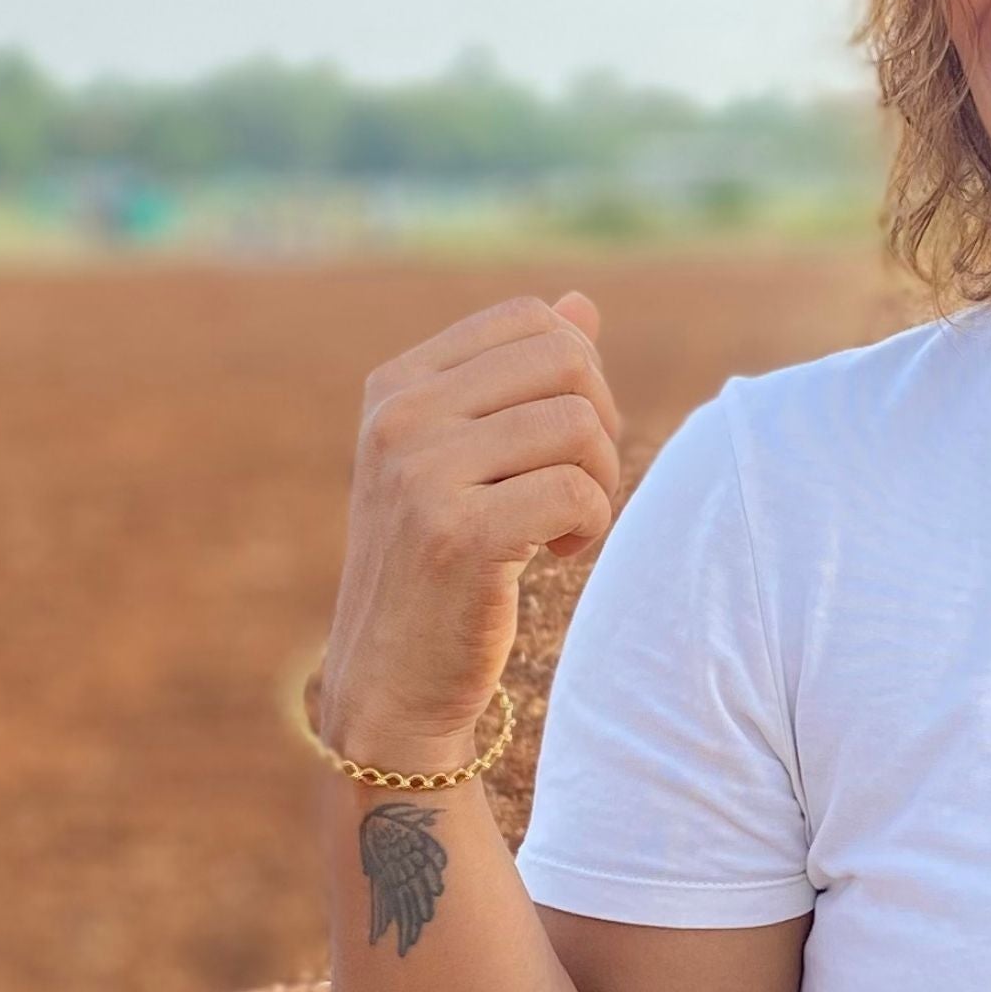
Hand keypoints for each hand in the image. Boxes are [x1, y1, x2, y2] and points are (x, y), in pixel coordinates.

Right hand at [317, 288, 622, 769]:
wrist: (391, 686)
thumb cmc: (439, 574)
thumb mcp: (463, 464)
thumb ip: (516, 384)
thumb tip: (583, 305)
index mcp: (395, 387)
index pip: (530, 320)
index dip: (578, 374)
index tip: (563, 445)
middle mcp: (399, 419)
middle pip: (565, 360)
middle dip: (599, 425)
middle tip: (581, 488)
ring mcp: (421, 475)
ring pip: (578, 424)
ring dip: (599, 481)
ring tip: (570, 527)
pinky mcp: (457, 535)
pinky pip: (576, 491)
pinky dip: (592, 524)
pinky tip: (562, 556)